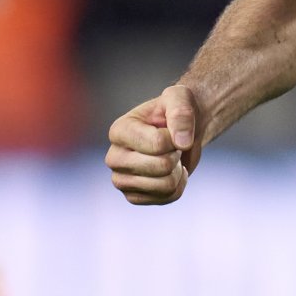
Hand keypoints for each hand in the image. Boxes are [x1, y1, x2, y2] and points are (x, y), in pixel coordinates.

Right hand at [105, 84, 202, 204]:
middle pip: (161, 166)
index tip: (171, 129)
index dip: (176, 137)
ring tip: (171, 157)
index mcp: (119, 131)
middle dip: (177, 154)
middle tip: (173, 145)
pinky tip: (172, 172)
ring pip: (165, 185)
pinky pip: (167, 197)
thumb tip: (182, 142)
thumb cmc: (177, 109)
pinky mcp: (133, 196)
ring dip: (179, 170)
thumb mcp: (181, 98)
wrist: (181, 129)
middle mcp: (113, 157)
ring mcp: (121, 179)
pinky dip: (179, 184)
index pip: (157, 143)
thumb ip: (181, 113)